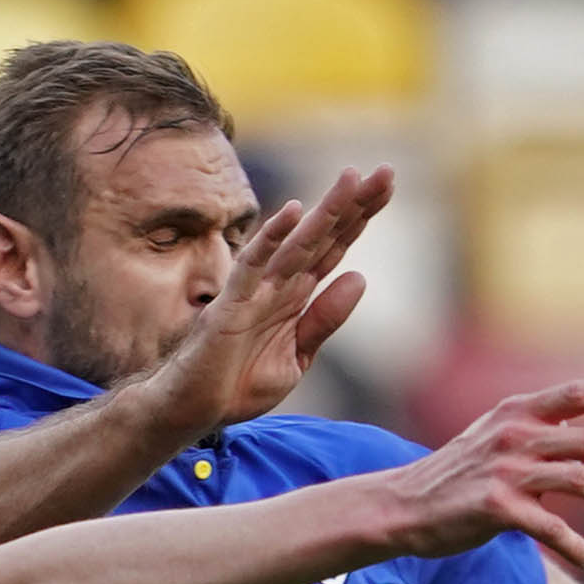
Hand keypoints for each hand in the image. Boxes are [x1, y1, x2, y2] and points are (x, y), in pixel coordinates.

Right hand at [148, 171, 396, 431]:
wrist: (195, 411)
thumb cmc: (238, 383)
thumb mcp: (297, 355)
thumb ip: (325, 319)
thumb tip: (359, 277)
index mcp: (296, 294)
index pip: (335, 247)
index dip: (360, 217)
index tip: (388, 185)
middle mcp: (279, 283)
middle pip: (323, 236)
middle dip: (354, 204)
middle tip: (387, 172)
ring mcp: (255, 290)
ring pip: (297, 243)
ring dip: (325, 212)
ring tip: (352, 179)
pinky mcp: (231, 304)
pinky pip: (253, 265)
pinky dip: (271, 239)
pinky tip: (293, 212)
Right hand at [379, 380, 583, 571]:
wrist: (402, 506)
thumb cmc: (455, 477)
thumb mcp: (494, 439)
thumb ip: (538, 436)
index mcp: (516, 411)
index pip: (579, 393)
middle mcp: (513, 434)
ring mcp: (505, 470)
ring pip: (583, 482)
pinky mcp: (496, 508)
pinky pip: (554, 528)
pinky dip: (580, 547)